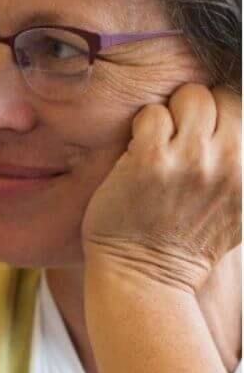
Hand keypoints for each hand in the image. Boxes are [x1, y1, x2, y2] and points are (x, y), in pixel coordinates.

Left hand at [82, 84, 240, 295]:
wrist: (147, 275)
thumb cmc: (189, 243)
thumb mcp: (241, 210)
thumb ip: (242, 170)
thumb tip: (241, 134)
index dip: (221, 118)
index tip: (205, 137)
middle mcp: (230, 161)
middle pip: (221, 97)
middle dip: (197, 112)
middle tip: (178, 140)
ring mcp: (190, 159)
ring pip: (189, 97)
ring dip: (170, 115)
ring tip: (159, 145)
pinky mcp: (150, 160)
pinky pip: (151, 114)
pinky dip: (142, 128)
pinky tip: (138, 155)